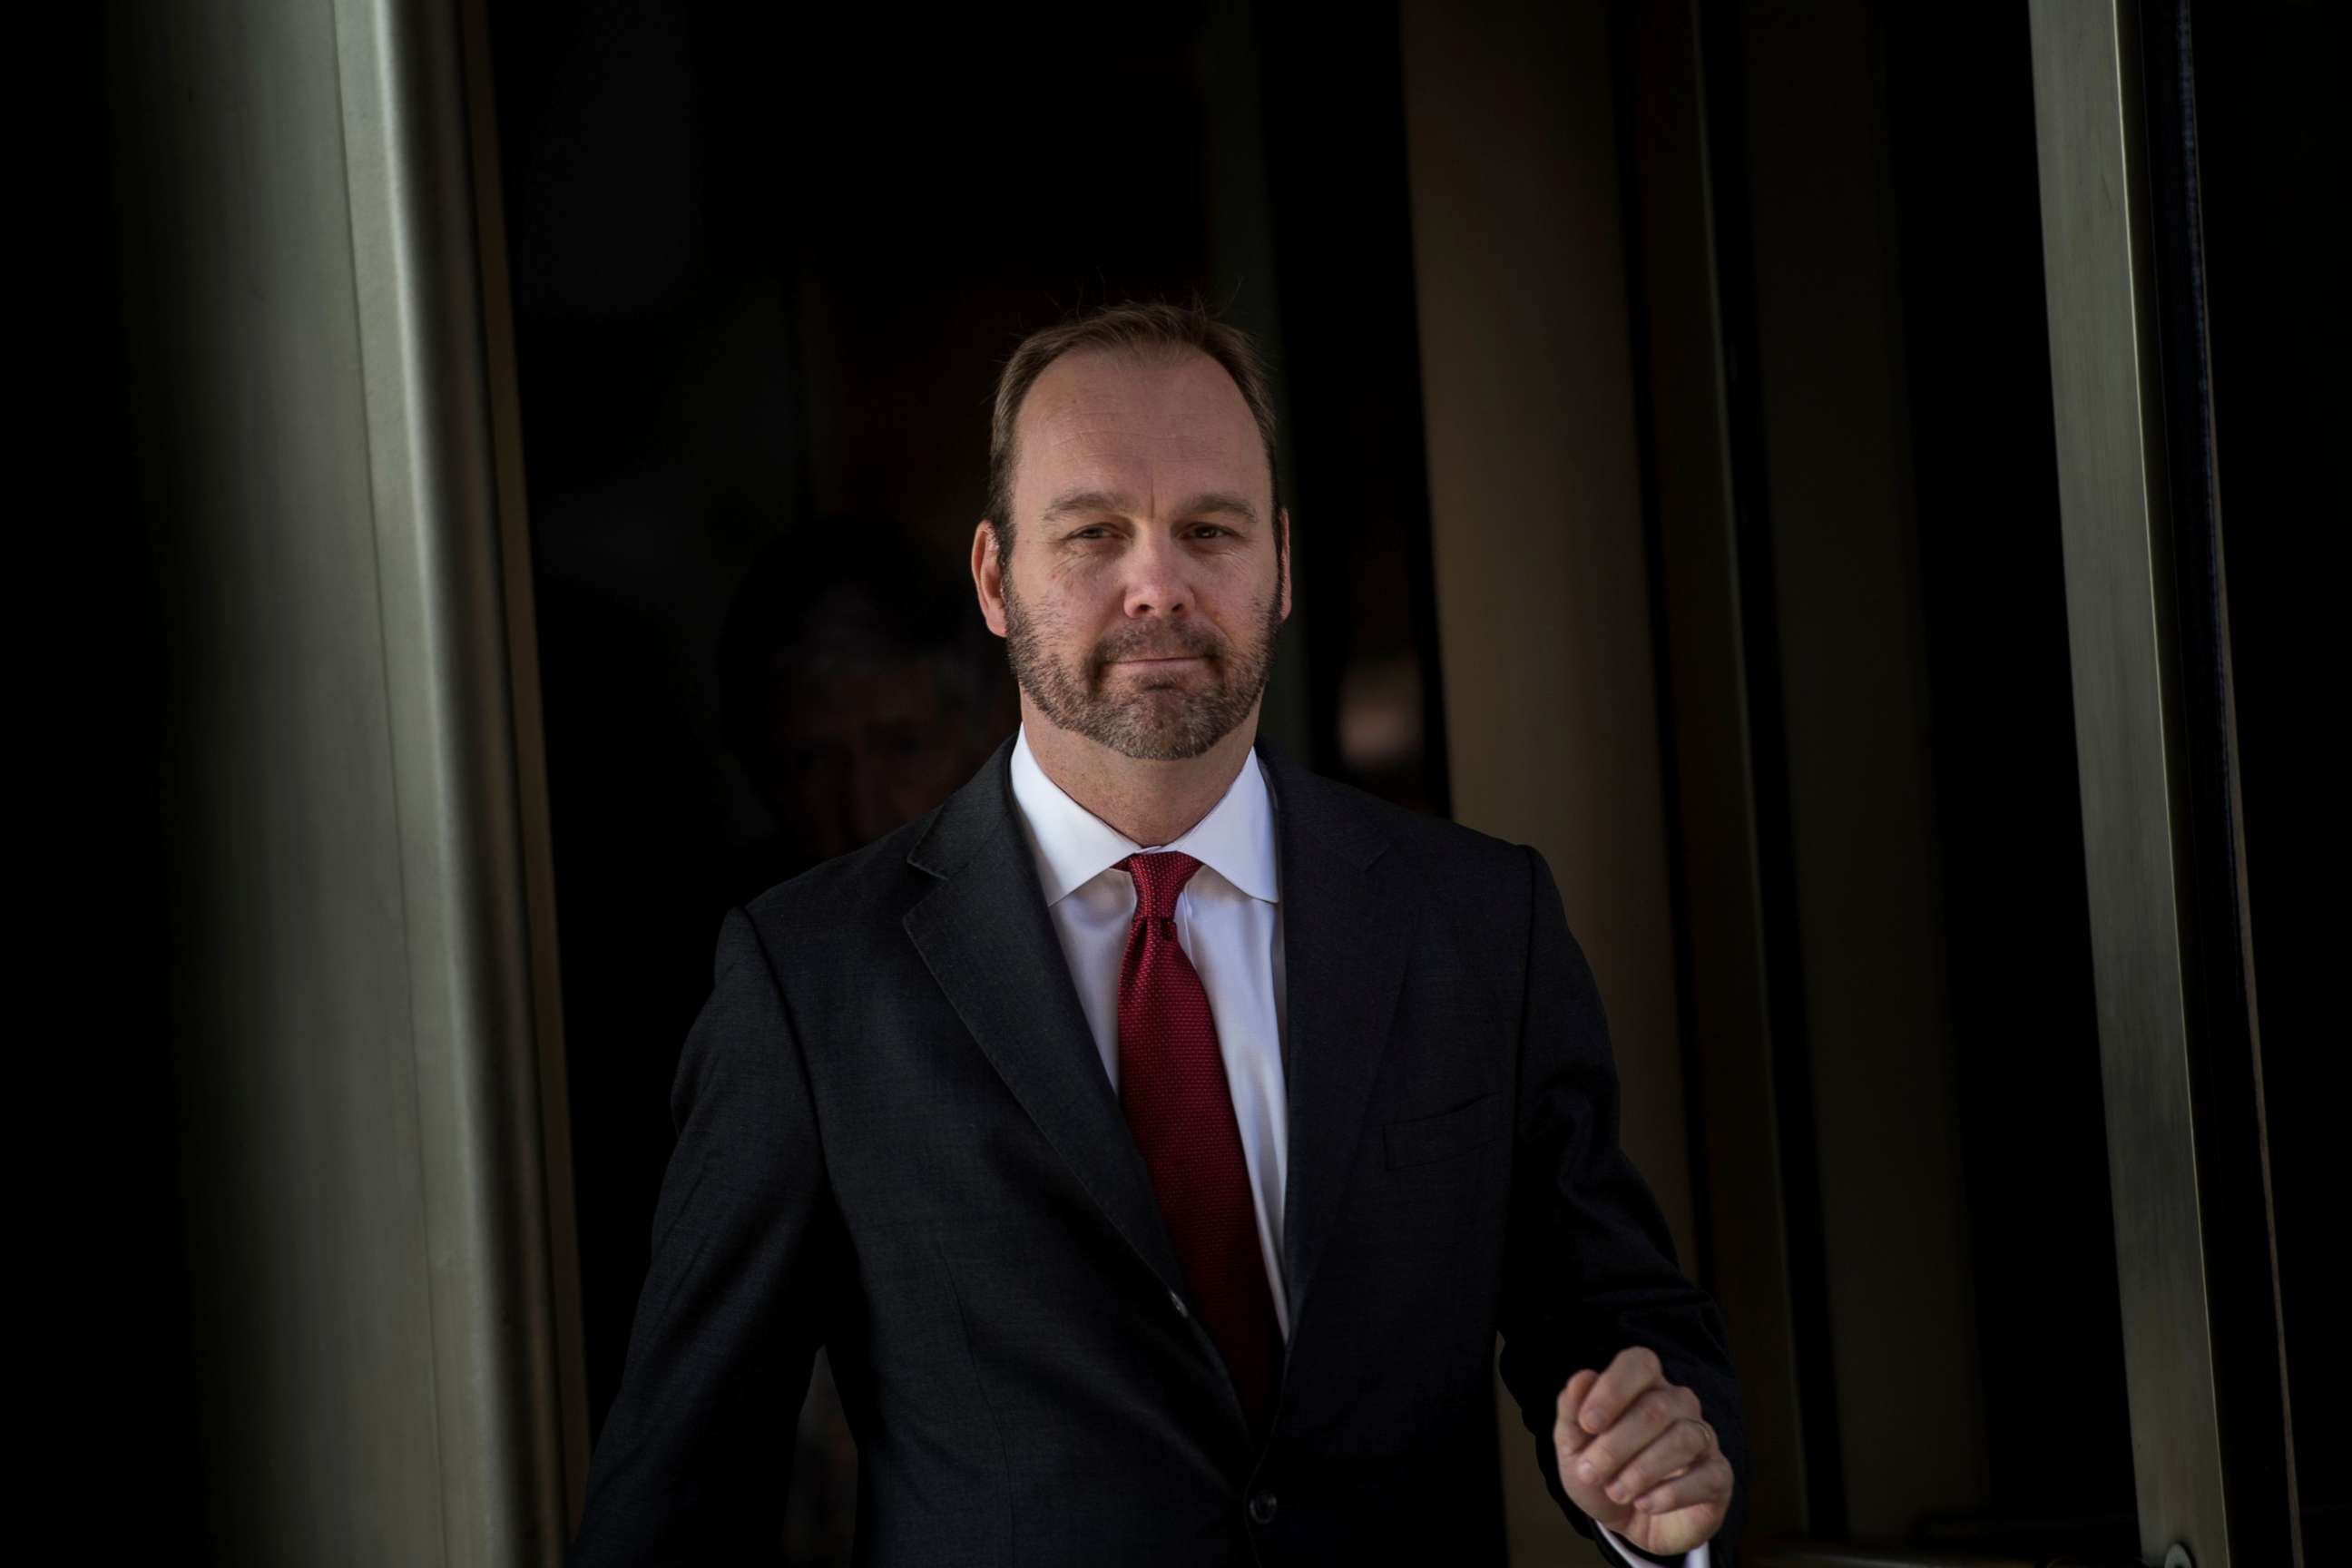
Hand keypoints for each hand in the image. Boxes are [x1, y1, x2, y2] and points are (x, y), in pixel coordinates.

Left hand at [1552, 1347, 1731, 1557]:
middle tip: (1590, 1473)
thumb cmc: (1602, 1474)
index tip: (1588, 1423)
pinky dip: (1671, 1493)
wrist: (1628, 1523)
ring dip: (1642, 1470)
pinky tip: (1644, 1504)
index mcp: (1643, 1386)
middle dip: (1616, 1444)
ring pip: (1683, 1439)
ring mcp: (1703, 1439)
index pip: (1639, 1363)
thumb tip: (1581, 1377)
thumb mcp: (1573, 1448)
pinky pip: (1706, 1476)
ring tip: (1616, 1492)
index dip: (1613, 1389)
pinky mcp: (1718, 1476)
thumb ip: (1572, 1412)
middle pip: (1656, 1407)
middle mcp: (1678, 1404)